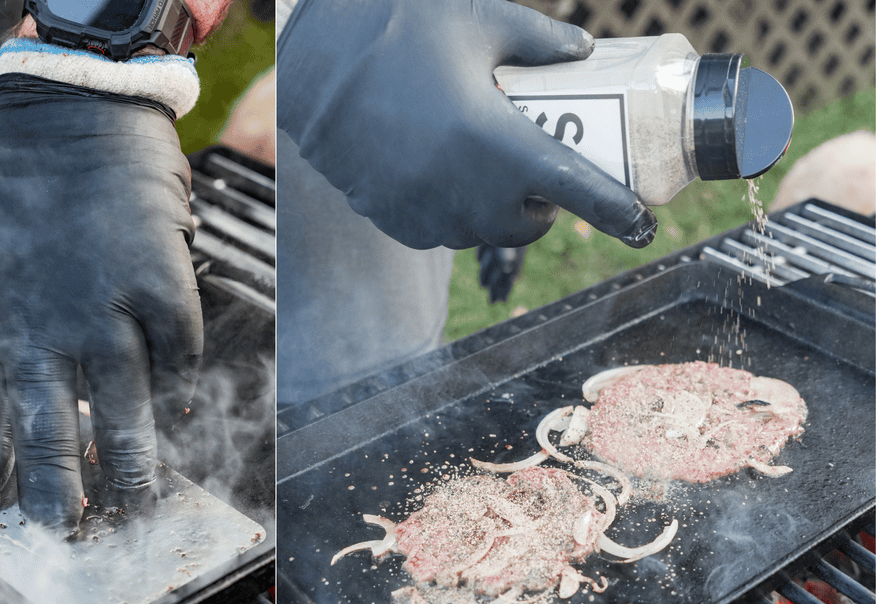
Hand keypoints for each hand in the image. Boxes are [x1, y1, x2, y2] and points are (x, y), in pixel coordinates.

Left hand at [0, 76, 201, 534]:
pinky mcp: (160, 287)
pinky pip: (176, 359)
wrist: (71, 121)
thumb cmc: (21, 206)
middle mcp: (44, 325)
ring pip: (122, 409)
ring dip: (130, 465)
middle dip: (60, 490)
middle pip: (52, 428)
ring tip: (136, 502)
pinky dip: (179, 393)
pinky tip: (182, 418)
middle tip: (70, 529)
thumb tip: (11, 420)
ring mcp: (106, 308)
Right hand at [277, 0, 657, 249]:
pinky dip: (452, 213)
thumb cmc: (397, 31)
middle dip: (541, 208)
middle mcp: (462, 188)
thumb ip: (539, 40)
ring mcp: (423, 209)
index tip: (640, 220)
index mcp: (495, 141)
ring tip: (487, 171)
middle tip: (541, 174)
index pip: (573, 188)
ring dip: (496, 213)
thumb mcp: (478, 20)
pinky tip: (442, 175)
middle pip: (525, 226)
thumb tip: (581, 52)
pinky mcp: (391, 216)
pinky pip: (437, 230)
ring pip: (479, 232)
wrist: (313, 61)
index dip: (613, 208)